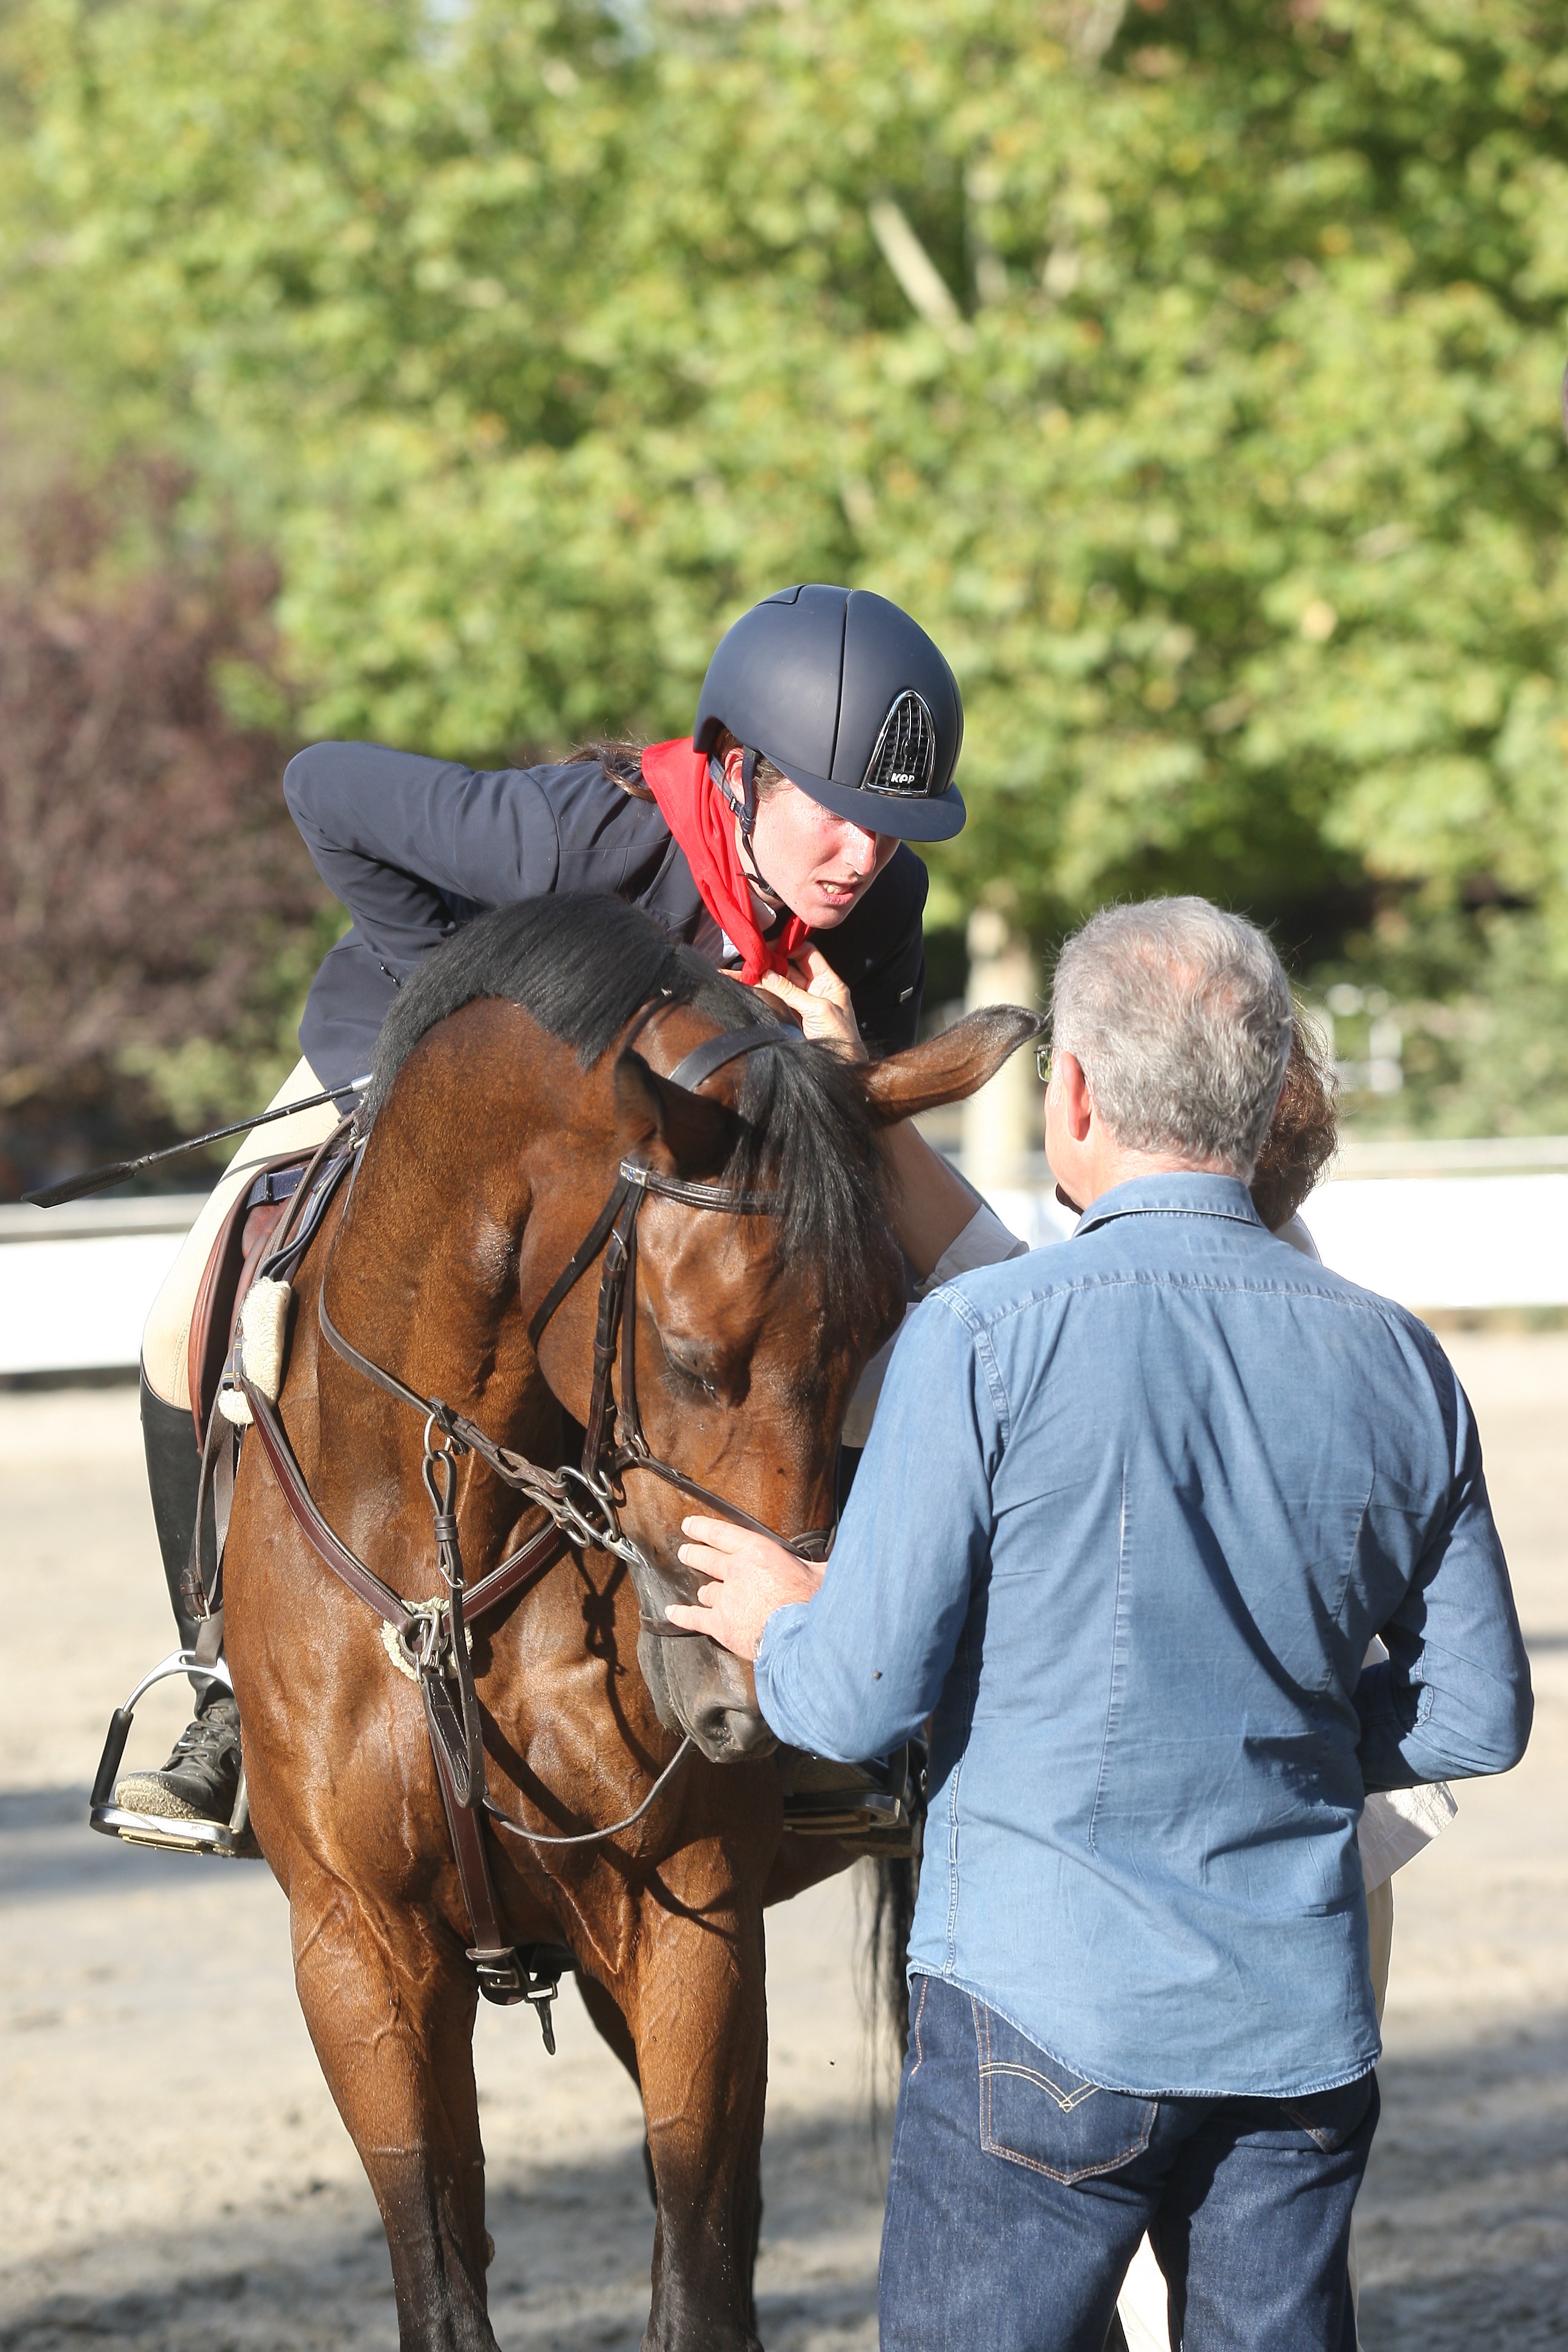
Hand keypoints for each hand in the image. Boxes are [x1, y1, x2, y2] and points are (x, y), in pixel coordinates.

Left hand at [668, 1515, 825, 1659]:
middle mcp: (736, 1571)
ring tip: (701, 1590)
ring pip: (706, 1590)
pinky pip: (695, 1618)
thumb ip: (814, 1565)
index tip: (690, 1525)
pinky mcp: (721, 1625)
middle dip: (693, 1554)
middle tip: (685, 1552)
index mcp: (758, 1552)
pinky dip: (682, 1615)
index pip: (722, 1533)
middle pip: (705, 1558)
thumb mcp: (821, 1573)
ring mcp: (726, 1598)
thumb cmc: (813, 1604)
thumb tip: (831, 1562)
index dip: (703, 1527)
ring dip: (704, 1590)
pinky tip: (673, 1613)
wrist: (800, 1639)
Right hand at [754, 948, 868, 1064]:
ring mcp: (803, 1003)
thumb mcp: (818, 1009)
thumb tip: (767, 975)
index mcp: (828, 981)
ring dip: (763, 979)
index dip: (789, 947)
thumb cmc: (840, 1036)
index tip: (769, 946)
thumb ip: (791, 991)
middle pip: (790, 969)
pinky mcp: (792, 1017)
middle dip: (770, 963)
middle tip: (751, 961)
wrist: (841, 1065)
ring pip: (780, 985)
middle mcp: (815, 989)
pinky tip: (749, 989)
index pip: (807, 954)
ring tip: (743, 974)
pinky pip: (776, 1001)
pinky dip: (763, 995)